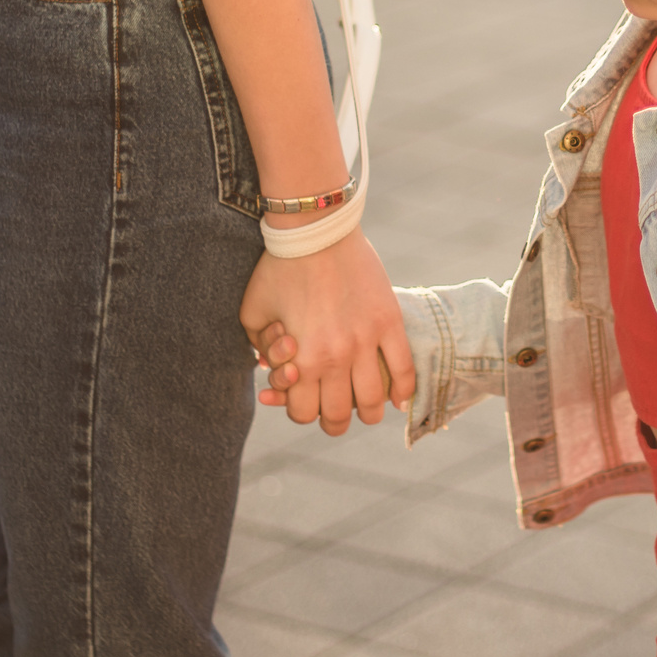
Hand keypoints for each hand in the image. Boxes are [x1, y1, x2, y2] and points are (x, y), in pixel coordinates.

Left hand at [238, 232, 414, 435]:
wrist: (315, 232)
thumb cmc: (277, 269)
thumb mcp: (252, 313)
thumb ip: (257, 346)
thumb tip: (266, 367)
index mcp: (301, 360)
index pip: (304, 413)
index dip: (302, 414)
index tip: (305, 404)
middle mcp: (335, 358)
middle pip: (339, 415)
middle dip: (334, 423)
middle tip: (336, 417)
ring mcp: (366, 341)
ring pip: (374, 400)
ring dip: (369, 413)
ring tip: (367, 409)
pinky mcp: (388, 322)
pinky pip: (404, 369)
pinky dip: (403, 391)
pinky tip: (398, 400)